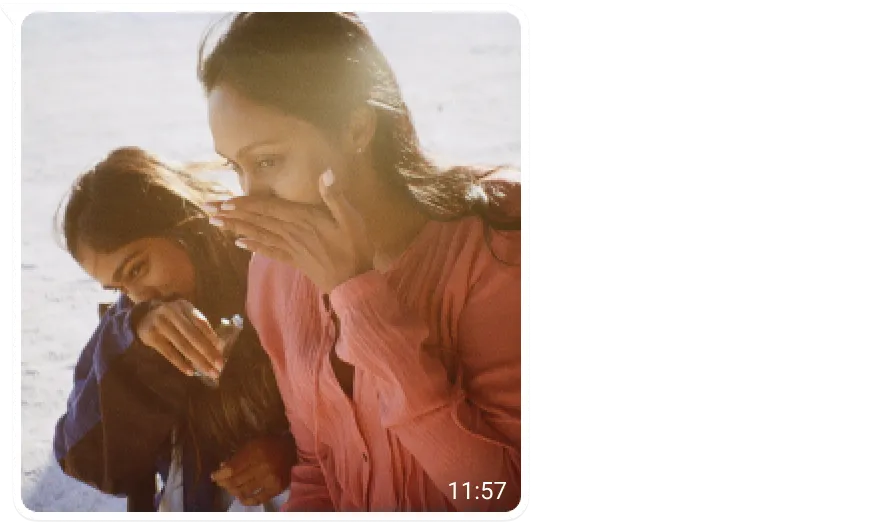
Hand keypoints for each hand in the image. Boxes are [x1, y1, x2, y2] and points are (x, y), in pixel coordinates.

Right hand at [134, 298, 222, 377]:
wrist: (141, 315)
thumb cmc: (170, 317)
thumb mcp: (183, 314)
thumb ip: (197, 326)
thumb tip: (217, 346)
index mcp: (184, 306)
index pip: (201, 323)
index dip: (212, 338)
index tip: (222, 351)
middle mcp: (172, 313)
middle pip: (194, 336)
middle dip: (208, 353)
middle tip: (219, 367)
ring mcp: (161, 325)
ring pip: (183, 346)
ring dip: (198, 361)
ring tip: (209, 372)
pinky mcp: (151, 337)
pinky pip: (169, 353)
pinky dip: (181, 364)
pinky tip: (190, 372)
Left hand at [208, 169, 373, 293]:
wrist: (353, 283)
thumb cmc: (354, 248)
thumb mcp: (351, 219)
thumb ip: (335, 196)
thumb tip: (326, 172)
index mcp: (303, 219)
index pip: (268, 208)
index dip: (245, 204)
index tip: (223, 200)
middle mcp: (291, 232)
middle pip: (257, 220)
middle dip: (231, 213)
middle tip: (206, 208)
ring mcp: (291, 247)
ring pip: (258, 234)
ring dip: (235, 227)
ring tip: (214, 222)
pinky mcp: (294, 260)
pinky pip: (269, 251)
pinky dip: (253, 246)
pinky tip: (239, 243)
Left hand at [211, 434, 296, 505]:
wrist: (294, 450)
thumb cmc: (271, 444)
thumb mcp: (253, 444)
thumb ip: (238, 455)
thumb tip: (222, 466)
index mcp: (255, 452)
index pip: (231, 469)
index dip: (220, 475)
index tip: (214, 476)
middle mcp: (262, 467)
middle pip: (236, 481)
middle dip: (224, 483)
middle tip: (221, 483)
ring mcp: (270, 479)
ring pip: (244, 491)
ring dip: (234, 491)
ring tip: (231, 488)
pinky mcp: (276, 488)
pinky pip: (258, 499)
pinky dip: (247, 500)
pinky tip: (242, 497)